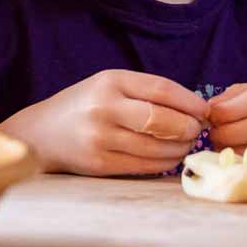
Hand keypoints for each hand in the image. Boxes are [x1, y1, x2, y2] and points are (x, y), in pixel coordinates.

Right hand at [0, 70, 208, 176]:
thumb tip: (194, 108)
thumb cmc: (83, 106)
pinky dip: (165, 163)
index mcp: (109, 81)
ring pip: (158, 146)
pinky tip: (170, 157)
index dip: (190, 101)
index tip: (205, 110)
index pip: (162, 89)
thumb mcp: (107, 86)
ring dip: (181, 147)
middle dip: (189, 127)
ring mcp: (101, 137)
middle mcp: (105, 107)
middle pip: (163, 120)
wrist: (41, 134)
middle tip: (198, 130)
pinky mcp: (100, 163)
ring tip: (186, 144)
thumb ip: (144, 92)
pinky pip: (145, 165)